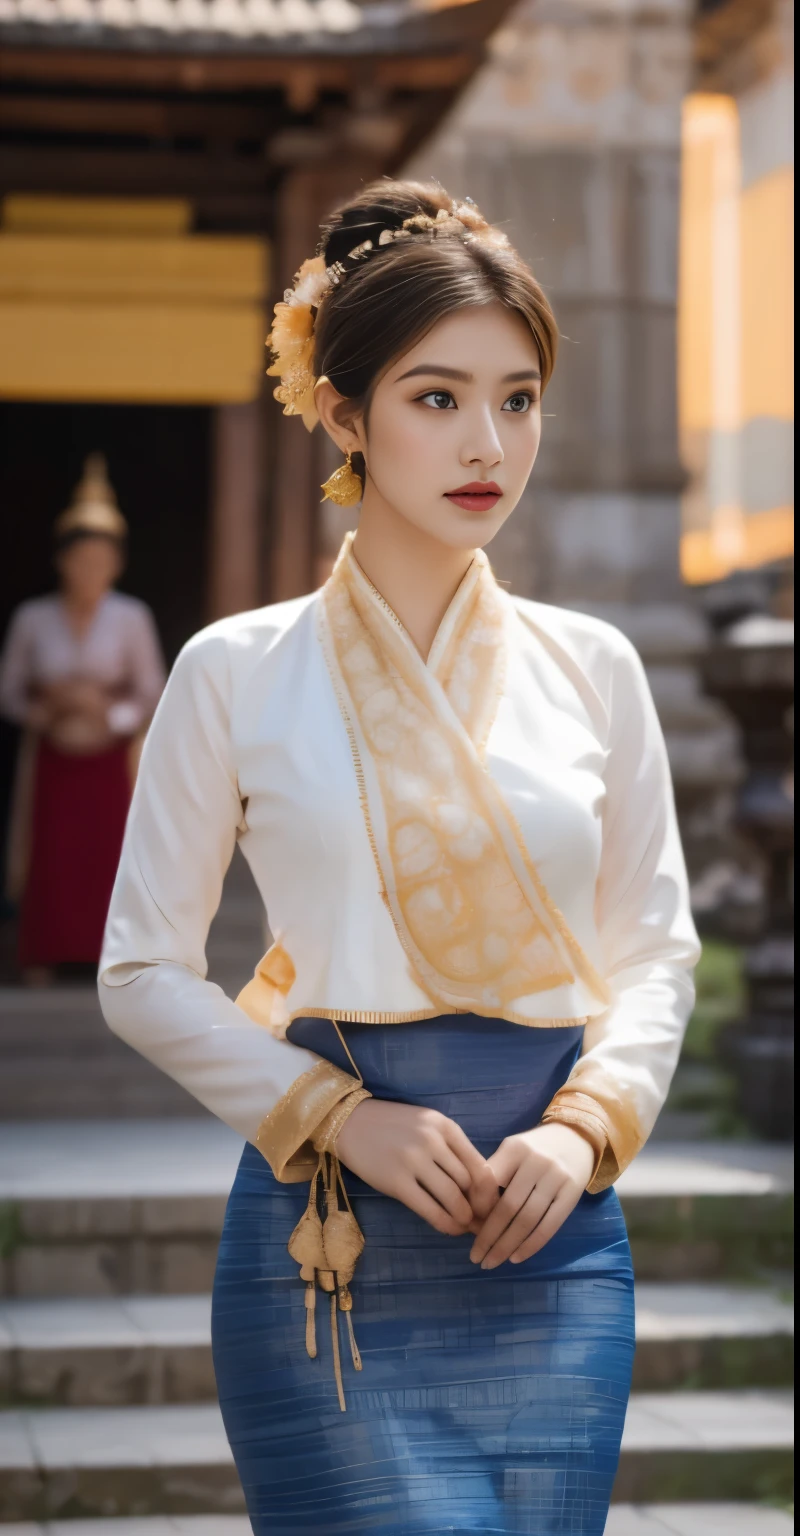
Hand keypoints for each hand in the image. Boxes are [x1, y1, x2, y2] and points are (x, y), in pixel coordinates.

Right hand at [335, 1098, 498, 1237]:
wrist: (350, 1122)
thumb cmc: (393, 1126)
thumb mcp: (428, 1126)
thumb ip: (451, 1149)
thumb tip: (479, 1187)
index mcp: (445, 1126)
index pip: (480, 1165)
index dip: (489, 1193)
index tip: (489, 1207)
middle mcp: (433, 1141)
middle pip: (469, 1184)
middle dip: (479, 1208)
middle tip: (481, 1222)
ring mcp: (414, 1160)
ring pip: (453, 1198)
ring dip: (463, 1218)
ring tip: (464, 1226)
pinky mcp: (396, 1181)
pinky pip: (430, 1209)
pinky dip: (445, 1224)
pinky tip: (449, 1228)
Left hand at [469, 1122, 594, 1269]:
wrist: (577, 1137)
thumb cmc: (535, 1149)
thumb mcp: (512, 1150)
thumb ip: (493, 1174)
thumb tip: (471, 1213)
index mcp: (514, 1149)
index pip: (488, 1183)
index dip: (476, 1209)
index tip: (465, 1229)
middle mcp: (536, 1161)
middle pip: (507, 1207)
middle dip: (488, 1236)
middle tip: (475, 1258)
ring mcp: (556, 1178)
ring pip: (527, 1220)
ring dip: (507, 1246)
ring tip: (491, 1262)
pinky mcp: (572, 1194)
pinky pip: (549, 1226)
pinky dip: (531, 1245)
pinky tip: (516, 1258)